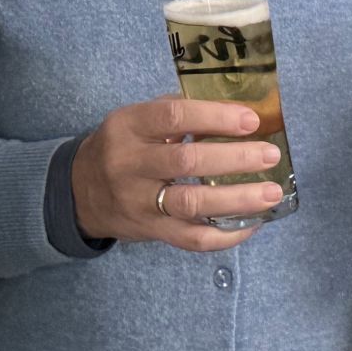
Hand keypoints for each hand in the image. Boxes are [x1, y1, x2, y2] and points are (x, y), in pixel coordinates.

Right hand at [72, 96, 283, 252]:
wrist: (79, 191)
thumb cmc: (123, 146)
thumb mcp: (137, 118)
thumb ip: (179, 111)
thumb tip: (236, 112)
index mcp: (128, 126)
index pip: (173, 116)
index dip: (215, 117)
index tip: (251, 120)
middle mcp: (130, 164)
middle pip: (187, 161)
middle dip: (235, 158)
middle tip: (271, 155)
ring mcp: (139, 202)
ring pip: (192, 203)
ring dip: (238, 199)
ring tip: (271, 192)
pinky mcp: (150, 232)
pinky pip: (192, 238)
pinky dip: (226, 234)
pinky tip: (252, 223)